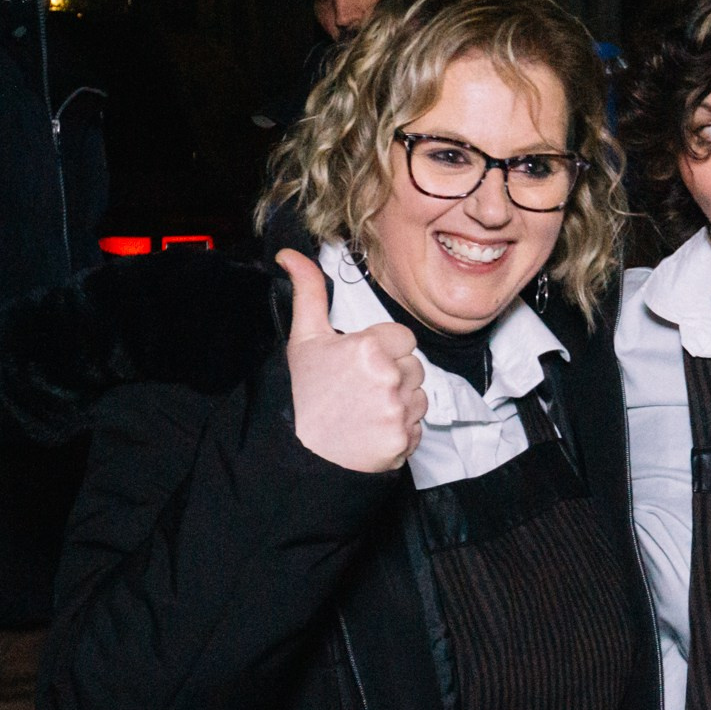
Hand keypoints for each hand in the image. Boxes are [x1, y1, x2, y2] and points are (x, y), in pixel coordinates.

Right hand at [275, 249, 426, 472]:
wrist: (300, 454)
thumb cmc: (304, 395)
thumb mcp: (304, 340)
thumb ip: (309, 293)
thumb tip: (292, 255)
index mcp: (368, 348)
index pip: (403, 338)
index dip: (384, 350)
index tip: (363, 363)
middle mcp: (389, 377)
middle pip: (414, 366)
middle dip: (393, 375)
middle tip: (360, 390)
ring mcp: (399, 410)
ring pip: (419, 395)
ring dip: (400, 402)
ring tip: (366, 410)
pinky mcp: (405, 439)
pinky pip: (417, 426)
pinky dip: (400, 429)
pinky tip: (372, 430)